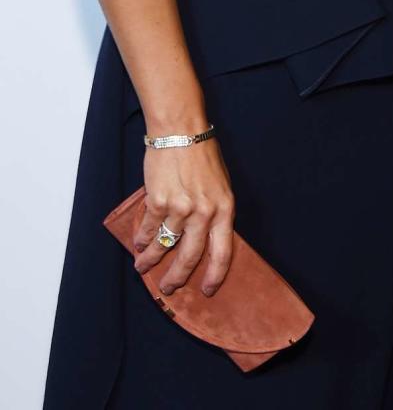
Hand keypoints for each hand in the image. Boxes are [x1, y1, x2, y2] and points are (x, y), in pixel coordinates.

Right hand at [133, 137, 234, 297]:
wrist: (181, 131)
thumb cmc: (202, 155)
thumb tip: (206, 238)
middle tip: (168, 288)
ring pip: (164, 246)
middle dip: (177, 277)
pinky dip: (142, 239)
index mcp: (224, 208)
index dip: (216, 275)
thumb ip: (215, 211)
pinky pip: (148, 229)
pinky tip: (139, 244)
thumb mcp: (220, 184)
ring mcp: (180, 208)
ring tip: (143, 267)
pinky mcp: (158, 201)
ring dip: (151, 260)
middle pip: (191, 257)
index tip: (207, 290)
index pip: (223, 252)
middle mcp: (204, 212)